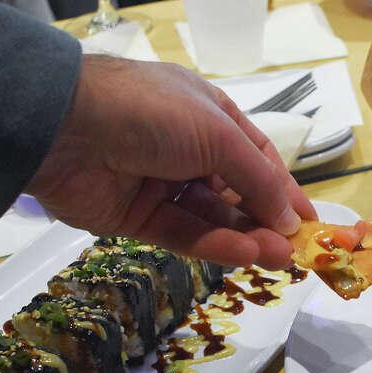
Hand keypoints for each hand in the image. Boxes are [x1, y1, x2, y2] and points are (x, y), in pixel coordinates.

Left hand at [26, 55, 316, 268]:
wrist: (62, 127)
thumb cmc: (151, 113)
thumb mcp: (218, 135)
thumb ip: (258, 180)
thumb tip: (292, 220)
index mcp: (208, 115)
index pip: (257, 158)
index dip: (284, 191)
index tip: (310, 225)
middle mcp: (187, 149)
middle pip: (237, 193)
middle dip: (267, 221)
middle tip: (295, 252)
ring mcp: (160, 185)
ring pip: (213, 219)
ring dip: (247, 237)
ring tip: (277, 259)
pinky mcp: (137, 217)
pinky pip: (183, 234)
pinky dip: (213, 245)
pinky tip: (243, 255)